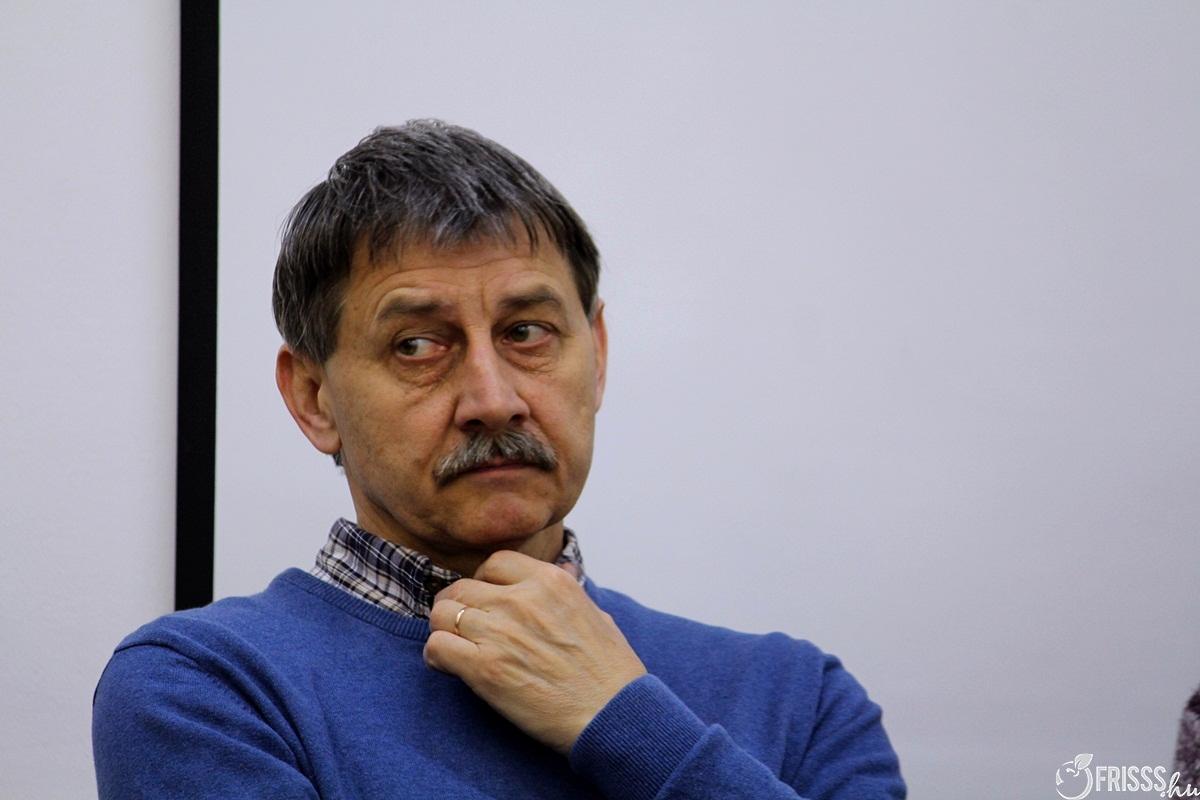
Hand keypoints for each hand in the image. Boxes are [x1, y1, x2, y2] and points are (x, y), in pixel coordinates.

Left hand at [423, 550, 646, 754]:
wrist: (613, 714)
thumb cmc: (610, 670)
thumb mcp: (596, 613)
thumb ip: (569, 590)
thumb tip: (564, 570)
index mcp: (550, 581)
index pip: (495, 562)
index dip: (485, 582)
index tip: (488, 601)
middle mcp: (521, 600)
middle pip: (461, 588)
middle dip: (457, 607)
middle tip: (462, 628)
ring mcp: (500, 632)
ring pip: (441, 614)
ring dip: (443, 631)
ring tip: (453, 647)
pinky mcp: (485, 668)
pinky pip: (436, 646)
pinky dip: (436, 656)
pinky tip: (449, 667)